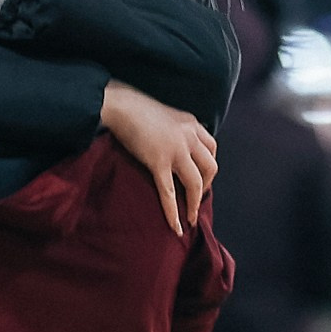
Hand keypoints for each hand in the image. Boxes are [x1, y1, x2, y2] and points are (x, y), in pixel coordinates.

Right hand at [100, 81, 217, 236]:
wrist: (119, 104)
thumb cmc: (134, 108)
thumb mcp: (163, 114)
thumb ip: (172, 128)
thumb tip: (169, 143)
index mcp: (191, 123)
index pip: (211, 147)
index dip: (208, 165)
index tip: (200, 177)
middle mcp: (189, 136)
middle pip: (210, 166)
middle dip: (206, 186)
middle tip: (195, 198)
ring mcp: (175, 149)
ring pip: (195, 182)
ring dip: (195, 203)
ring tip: (190, 218)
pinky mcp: (158, 161)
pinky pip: (169, 192)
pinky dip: (173, 212)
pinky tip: (176, 227)